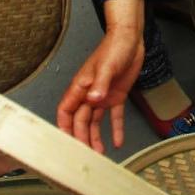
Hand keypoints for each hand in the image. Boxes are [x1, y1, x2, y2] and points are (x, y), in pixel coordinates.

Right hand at [57, 26, 144, 152]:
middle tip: (86, 155)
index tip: (65, 143)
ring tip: (100, 154)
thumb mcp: (107, 67)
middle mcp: (89, 94)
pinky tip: (118, 142)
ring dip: (96, 137)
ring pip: (94, 121)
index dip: (64, 127)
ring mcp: (102, 96)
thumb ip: (100, 84)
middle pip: (80, 120)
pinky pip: (114, 116)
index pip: (66, 111)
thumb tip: (92, 100)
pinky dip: (116, 129)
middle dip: (81, 137)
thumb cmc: (114, 48)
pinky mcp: (116, 95)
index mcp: (81, 87)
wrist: (130, 39)